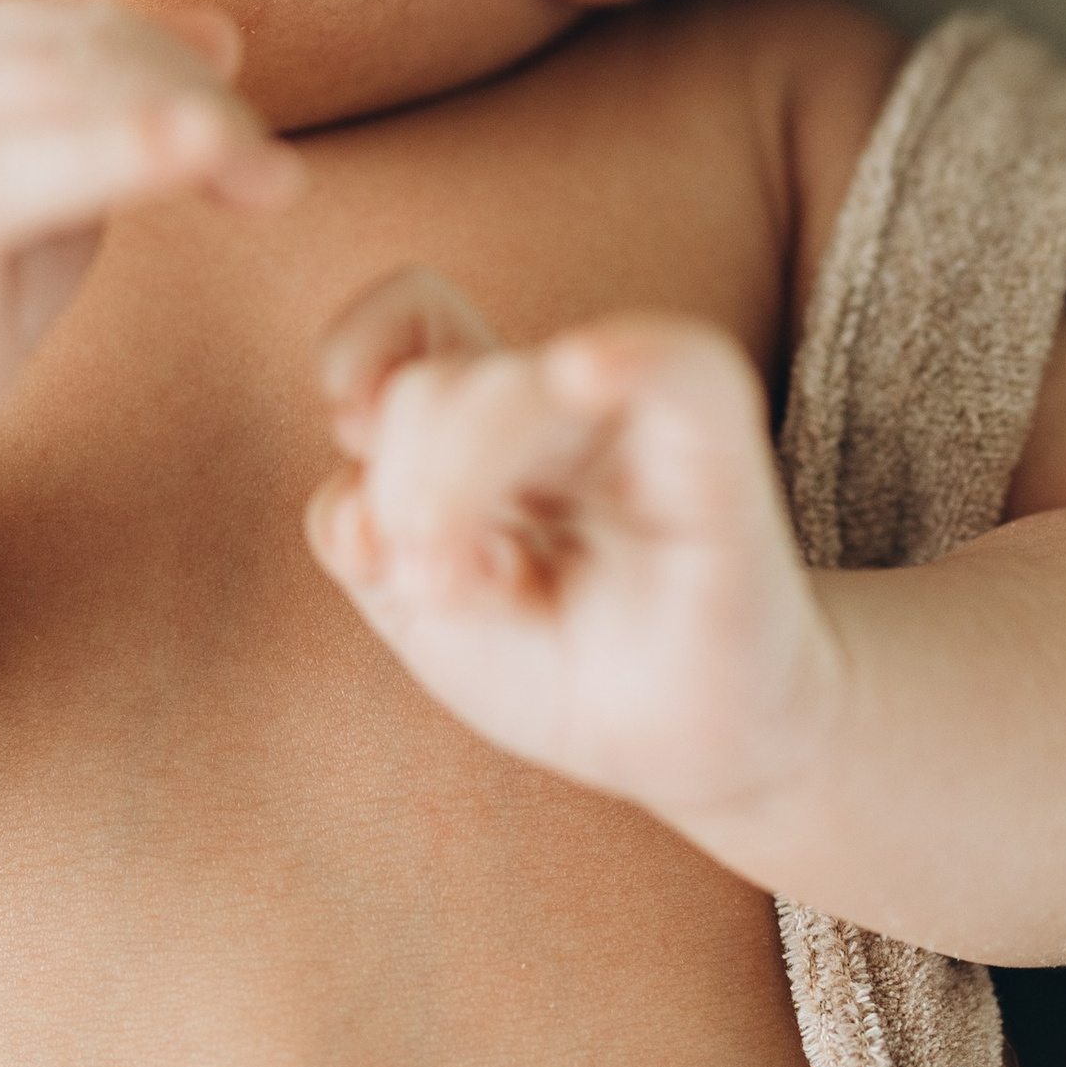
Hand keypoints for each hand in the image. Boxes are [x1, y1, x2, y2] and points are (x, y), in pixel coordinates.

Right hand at [0, 0, 298, 503]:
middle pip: (81, 30)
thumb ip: (122, 100)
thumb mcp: (61, 177)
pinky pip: (19, 169)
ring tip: (265, 180)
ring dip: (182, 123)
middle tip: (271, 168)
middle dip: (192, 87)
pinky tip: (196, 159)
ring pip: (62, 86)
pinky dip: (120, 152)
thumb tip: (221, 26)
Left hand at [303, 270, 843, 826]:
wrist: (690, 749)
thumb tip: (351, 505)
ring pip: (520, 385)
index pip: (419, 317)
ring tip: (461, 588)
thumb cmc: (566, 670)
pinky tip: (582, 372)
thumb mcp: (428, 615)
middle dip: (402, 479)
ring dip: (458, 477)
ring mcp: (641, 426)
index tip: (345, 421)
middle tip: (426, 584)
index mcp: (489, 424)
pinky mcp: (720, 462)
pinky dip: (631, 355)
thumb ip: (368, 538)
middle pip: (439, 381)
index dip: (363, 342)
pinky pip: (685, 370)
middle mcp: (561, 408)